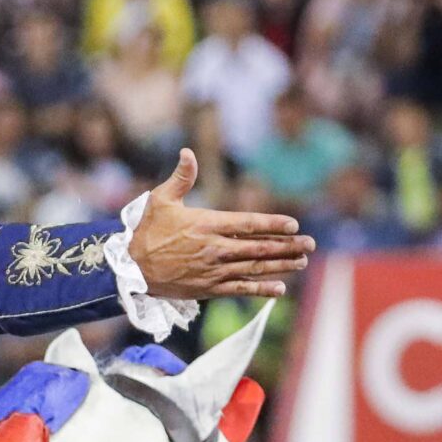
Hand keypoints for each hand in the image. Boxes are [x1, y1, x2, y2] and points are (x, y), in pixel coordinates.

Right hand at [126, 150, 315, 300]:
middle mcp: (215, 249)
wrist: (130, 270)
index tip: (294, 224)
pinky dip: (261, 289)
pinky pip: (240, 289)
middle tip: (310, 245)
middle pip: (259, 247)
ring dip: (281, 265)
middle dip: (287, 246)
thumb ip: (181, 177)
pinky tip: (279, 288)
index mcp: (207, 225)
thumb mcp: (160, 200)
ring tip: (301, 262)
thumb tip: (188, 152)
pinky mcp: (208, 289)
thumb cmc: (146, 232)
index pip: (248, 224)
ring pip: (254, 268)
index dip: (273, 224)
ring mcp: (213, 271)